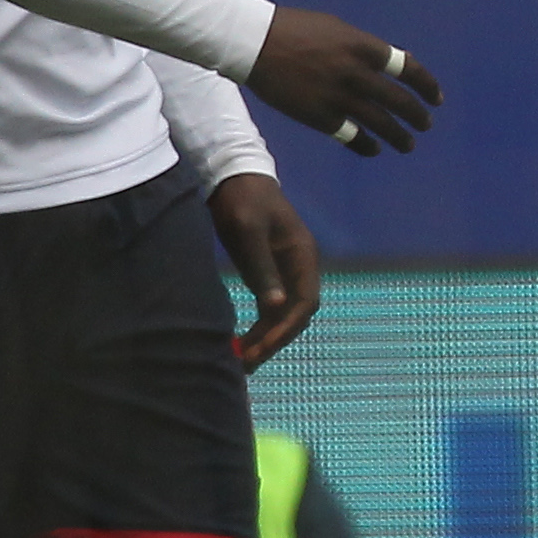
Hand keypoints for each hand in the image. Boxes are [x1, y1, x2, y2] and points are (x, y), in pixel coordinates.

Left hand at [207, 171, 320, 366]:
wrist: (233, 176)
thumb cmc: (242, 201)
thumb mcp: (248, 232)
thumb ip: (262, 268)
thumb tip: (276, 306)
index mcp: (302, 256)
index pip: (304, 302)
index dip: (286, 328)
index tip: (261, 347)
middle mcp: (300, 267)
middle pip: (297, 313)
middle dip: (275, 339)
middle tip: (247, 362)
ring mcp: (285, 270)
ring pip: (284, 313)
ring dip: (267, 337)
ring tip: (242, 359)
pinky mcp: (269, 272)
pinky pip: (271, 307)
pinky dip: (261, 326)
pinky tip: (243, 340)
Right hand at [246, 9, 441, 154]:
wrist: (253, 42)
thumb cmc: (296, 30)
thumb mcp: (338, 30)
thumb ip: (366, 48)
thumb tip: (394, 62)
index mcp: (364, 47)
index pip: (408, 69)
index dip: (427, 85)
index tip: (436, 98)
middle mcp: (357, 73)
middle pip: (400, 101)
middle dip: (418, 116)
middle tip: (426, 124)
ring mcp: (339, 96)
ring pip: (381, 124)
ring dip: (399, 137)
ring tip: (409, 144)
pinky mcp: (319, 116)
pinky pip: (352, 136)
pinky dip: (366, 145)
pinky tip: (373, 149)